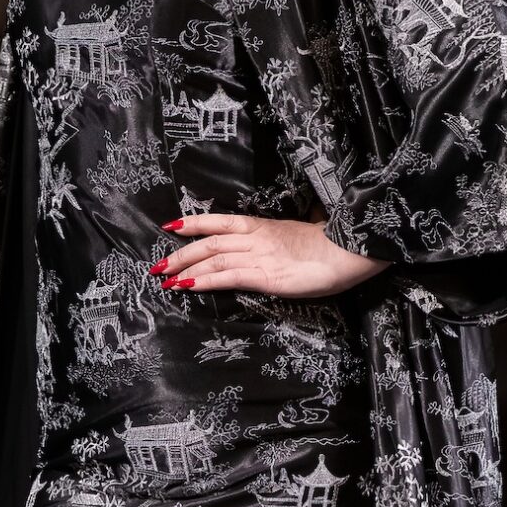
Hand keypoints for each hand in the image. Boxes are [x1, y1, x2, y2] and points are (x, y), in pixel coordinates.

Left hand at [150, 208, 391, 300]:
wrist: (349, 249)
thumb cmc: (330, 244)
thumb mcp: (296, 236)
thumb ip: (276, 240)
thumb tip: (269, 244)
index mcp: (263, 225)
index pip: (219, 221)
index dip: (193, 222)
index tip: (171, 225)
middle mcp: (255, 237)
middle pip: (208, 242)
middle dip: (179, 253)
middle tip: (157, 265)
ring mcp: (259, 255)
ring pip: (212, 258)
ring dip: (184, 269)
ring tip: (164, 279)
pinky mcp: (265, 276)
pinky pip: (227, 276)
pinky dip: (204, 280)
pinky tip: (188, 286)